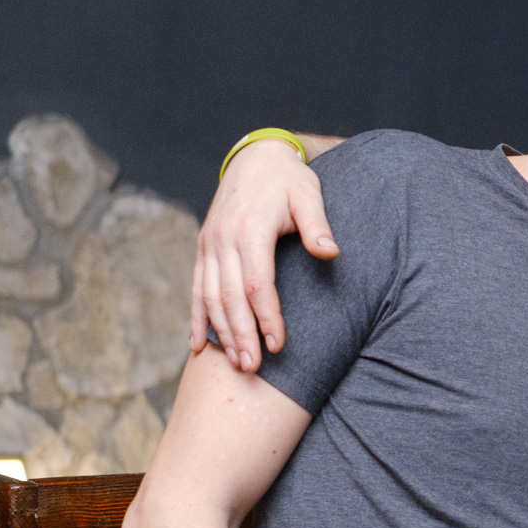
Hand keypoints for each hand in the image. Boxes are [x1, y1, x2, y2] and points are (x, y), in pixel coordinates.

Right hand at [190, 139, 334, 371]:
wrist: (256, 158)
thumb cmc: (289, 180)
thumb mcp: (309, 195)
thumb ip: (318, 226)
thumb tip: (331, 252)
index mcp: (249, 229)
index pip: (257, 284)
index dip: (266, 317)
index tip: (278, 344)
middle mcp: (223, 240)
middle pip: (230, 297)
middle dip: (241, 335)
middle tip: (252, 368)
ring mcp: (209, 245)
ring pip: (210, 297)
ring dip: (220, 332)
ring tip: (235, 363)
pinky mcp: (203, 249)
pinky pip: (197, 288)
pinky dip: (196, 317)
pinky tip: (198, 345)